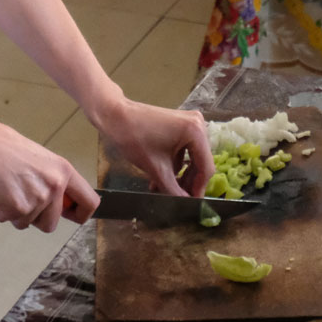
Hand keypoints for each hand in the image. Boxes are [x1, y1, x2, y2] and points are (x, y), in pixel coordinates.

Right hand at [0, 119, 98, 232]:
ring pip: (28, 223)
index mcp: (64, 171)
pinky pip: (12, 221)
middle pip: (52, 223)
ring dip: (16, 213)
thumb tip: (58, 202)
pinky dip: (2, 213)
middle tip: (22, 201)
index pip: (89, 201)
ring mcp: (38, 198)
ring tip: (7, 191)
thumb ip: (52, 180)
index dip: (80, 213)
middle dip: (35, 218)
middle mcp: (56, 185)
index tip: (69, 214)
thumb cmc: (5, 148)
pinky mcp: (19, 208)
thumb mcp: (41, 160)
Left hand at [94, 97, 214, 198]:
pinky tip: (160, 178)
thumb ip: (174, 190)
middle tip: (177, 199)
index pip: (206, 168)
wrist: (114, 116)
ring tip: (163, 191)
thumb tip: (185, 204)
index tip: (192, 204)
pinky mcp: (180, 125)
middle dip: (187, 183)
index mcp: (196, 132)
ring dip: (179, 175)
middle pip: (200, 162)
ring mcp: (189, 123)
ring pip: (191, 158)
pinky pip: (183, 150)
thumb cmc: (133, 137)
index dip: (199, 189)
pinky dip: (174, 164)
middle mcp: (198, 124)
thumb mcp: (156, 169)